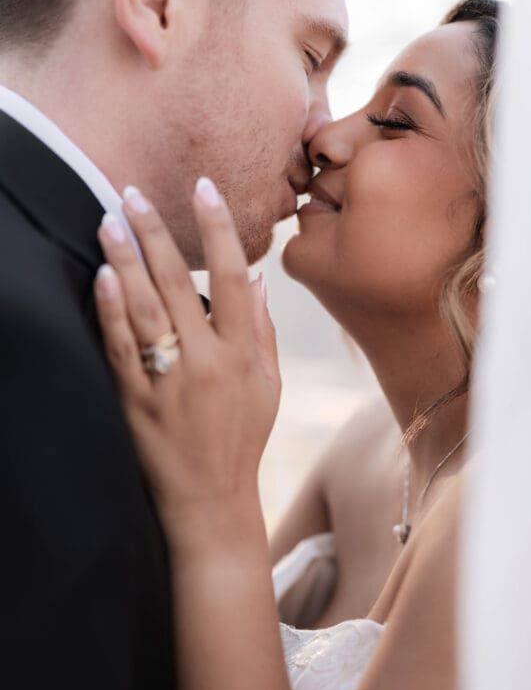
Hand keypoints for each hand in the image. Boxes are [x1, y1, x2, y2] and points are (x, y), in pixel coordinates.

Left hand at [93, 179, 280, 545]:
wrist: (209, 501)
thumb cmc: (242, 438)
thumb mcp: (269, 386)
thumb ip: (262, 330)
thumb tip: (256, 278)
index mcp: (242, 354)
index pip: (232, 277)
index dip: (219, 228)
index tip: (203, 188)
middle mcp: (206, 362)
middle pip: (178, 284)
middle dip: (156, 232)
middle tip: (134, 193)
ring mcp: (167, 382)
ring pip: (144, 308)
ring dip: (126, 259)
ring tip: (109, 219)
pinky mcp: (134, 401)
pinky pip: (119, 348)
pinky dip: (110, 310)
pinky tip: (102, 276)